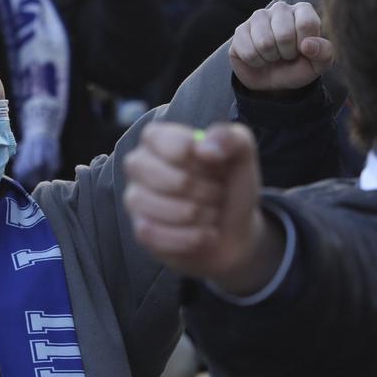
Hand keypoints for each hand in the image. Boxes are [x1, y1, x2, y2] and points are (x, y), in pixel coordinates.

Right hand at [123, 121, 281, 294]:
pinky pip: (160, 236)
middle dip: (205, 190)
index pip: (158, 139)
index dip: (188, 153)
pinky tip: (204, 234)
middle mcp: (140, 166)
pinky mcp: (141, 230)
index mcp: (158, 139)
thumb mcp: (241, 154)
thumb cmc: (230, 186)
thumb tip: (204, 147)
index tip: (212, 161)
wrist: (234, 229)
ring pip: (166, 210)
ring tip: (211, 213)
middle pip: (167, 177)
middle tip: (217, 192)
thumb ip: (230, 139)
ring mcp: (136, 199)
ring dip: (201, 215)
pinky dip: (192, 238)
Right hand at [229, 1, 332, 91]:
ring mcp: (258, 17)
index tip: (303, 51)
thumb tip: (307, 45)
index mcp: (303, 10)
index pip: (306, 24)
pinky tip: (258, 58)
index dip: (305, 46)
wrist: (273, 80)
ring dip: (270, 58)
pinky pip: (248, 52)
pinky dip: (255, 62)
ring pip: (265, 43)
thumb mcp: (318, 64)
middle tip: (286, 55)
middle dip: (286, 54)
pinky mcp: (240, 30)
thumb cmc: (298, 67)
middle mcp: (281, 8)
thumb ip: (324, 53)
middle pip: (284, 35)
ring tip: (273, 56)